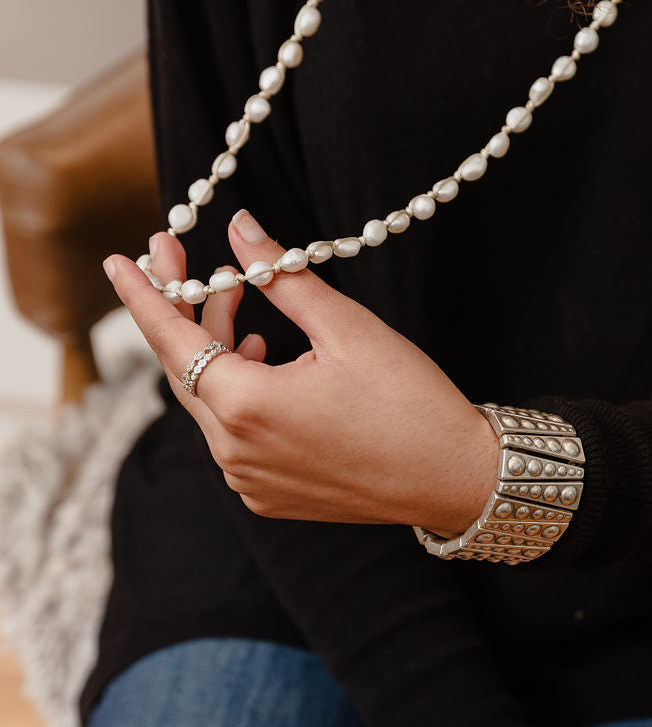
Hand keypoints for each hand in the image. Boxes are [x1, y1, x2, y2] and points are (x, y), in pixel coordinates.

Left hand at [102, 210, 498, 531]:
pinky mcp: (267, 495)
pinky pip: (232, 434)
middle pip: (184, 370)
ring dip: (216, 349)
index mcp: (248, 407)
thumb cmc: (411, 403)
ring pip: (209, 401)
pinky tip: (263, 361)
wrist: (456, 479)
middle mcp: (234, 452)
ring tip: (239, 302)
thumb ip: (283, 278)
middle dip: (180, 311)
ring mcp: (248, 480)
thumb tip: (242, 232)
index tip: (120, 259)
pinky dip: (236, 392)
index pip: (171, 341)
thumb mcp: (349, 328)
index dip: (142, 295)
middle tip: (178, 258)